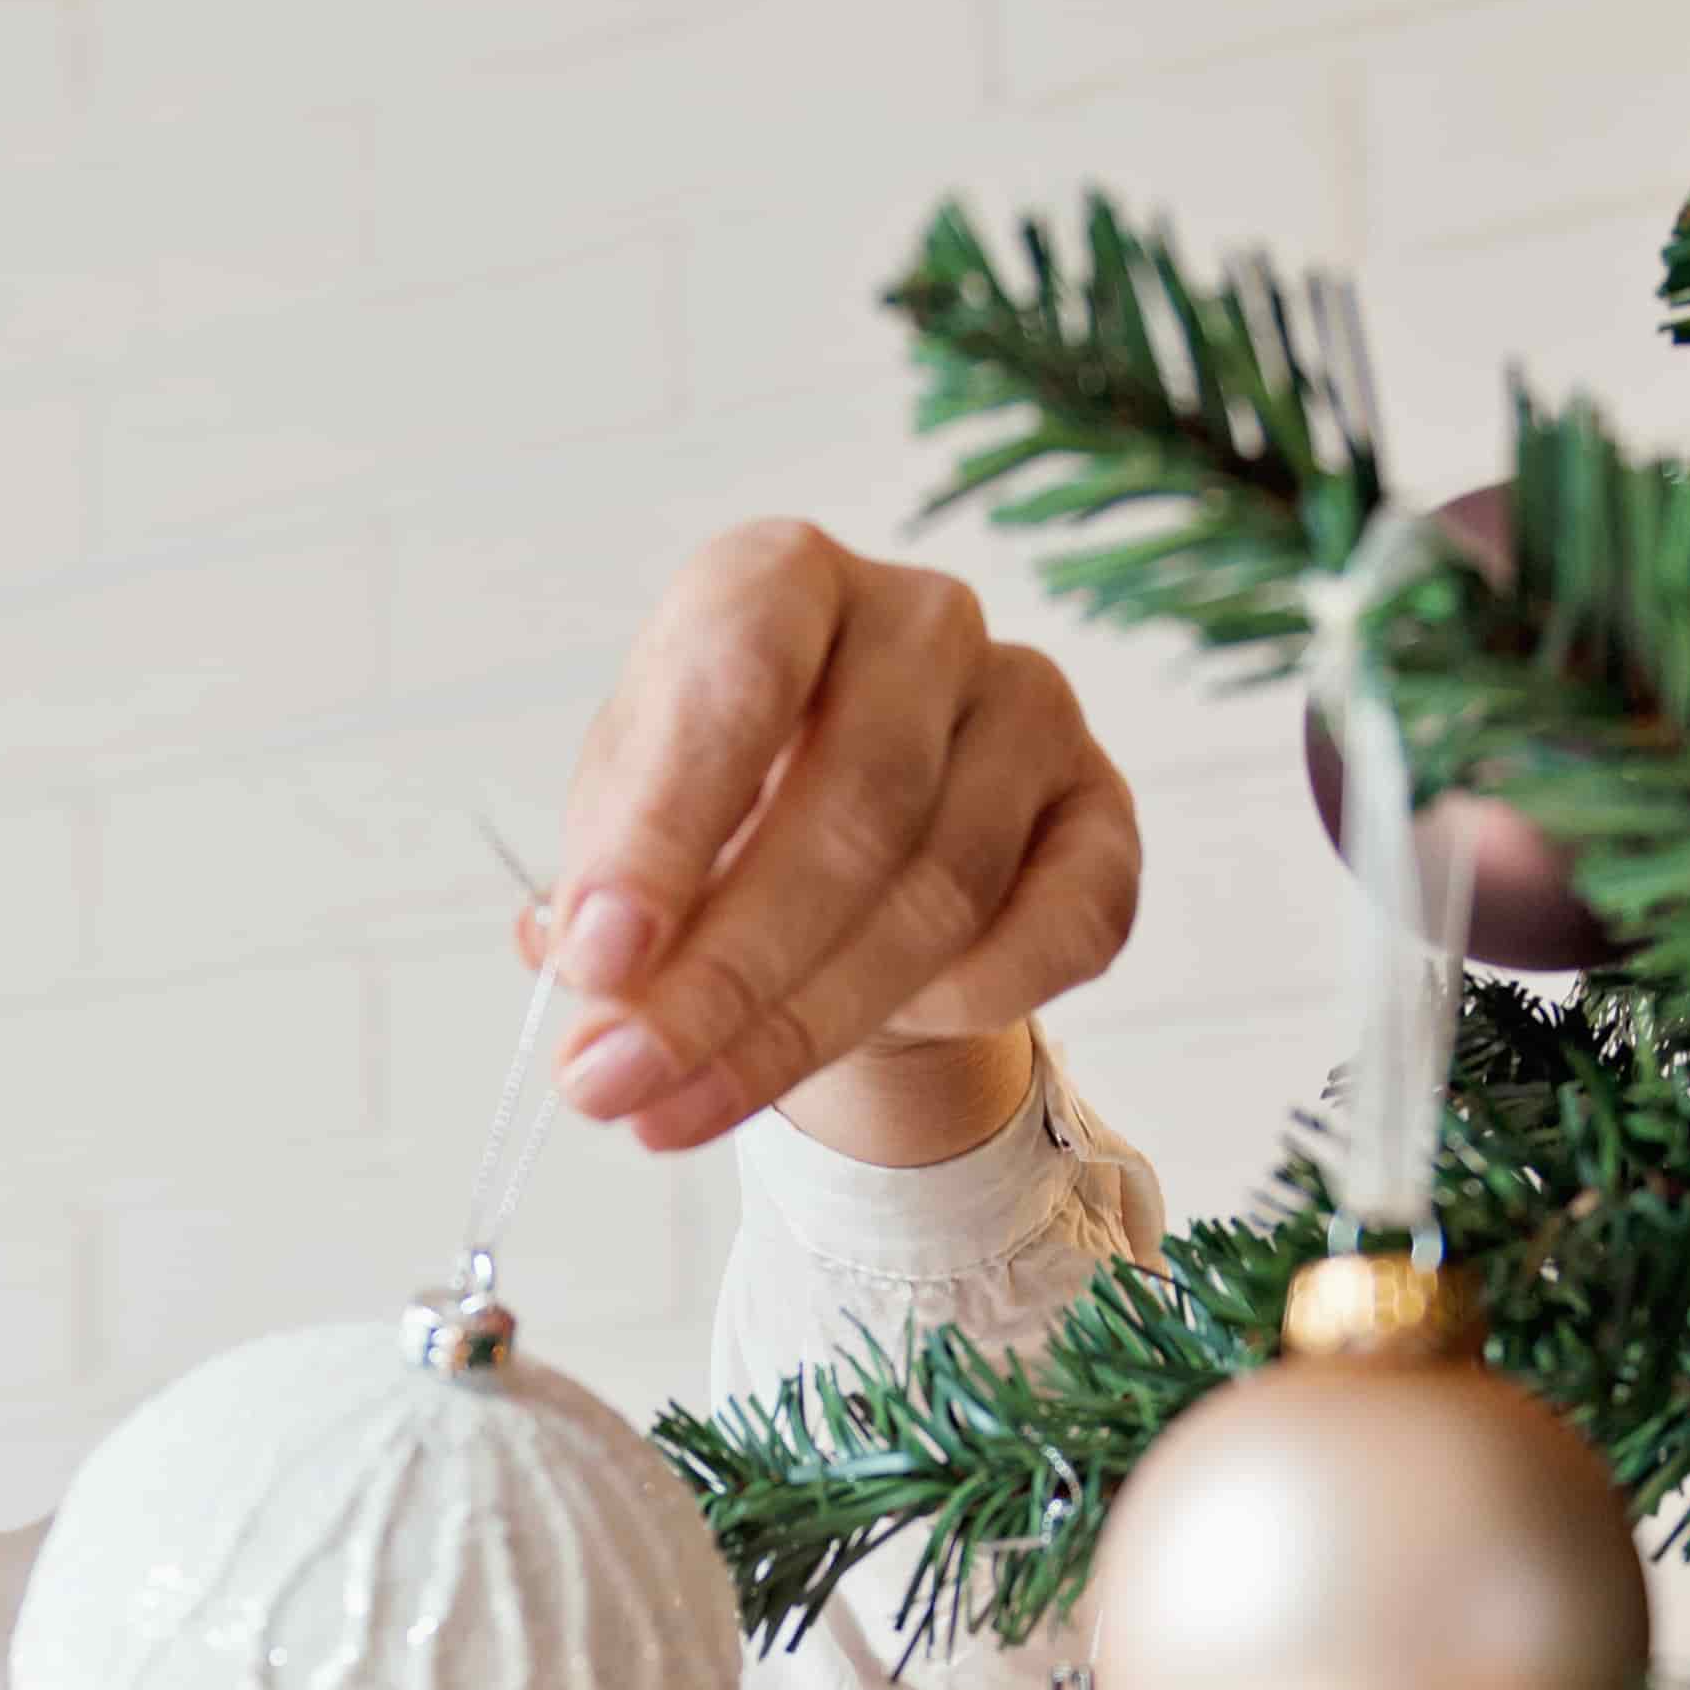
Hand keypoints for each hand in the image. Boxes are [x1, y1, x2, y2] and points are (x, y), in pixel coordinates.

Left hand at [511, 516, 1140, 1163]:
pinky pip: (1056, 930)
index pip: (738, 676)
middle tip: (620, 1086)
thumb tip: (583, 963)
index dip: (665, 828)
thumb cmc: (721, 825)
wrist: (853, 872)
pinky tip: (883, 1039)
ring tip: (685, 1111)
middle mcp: (921, 618)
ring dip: (807, 1025)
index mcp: (783, 578)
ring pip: (941, 890)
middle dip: (724, 977)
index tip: (595, 961)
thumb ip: (606, 891)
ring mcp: (1032, 704)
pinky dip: (962, 1006)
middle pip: (851, 807)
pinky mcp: (1105, 810)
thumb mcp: (630, 836)